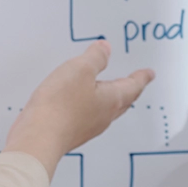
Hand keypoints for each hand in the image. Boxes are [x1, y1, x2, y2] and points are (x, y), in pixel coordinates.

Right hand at [4, 41, 154, 177]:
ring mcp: (87, 127)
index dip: (142, 77)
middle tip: (135, 83)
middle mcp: (103, 116)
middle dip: (130, 90)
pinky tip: (81, 104)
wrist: (38, 137)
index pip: (133, 86)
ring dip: (112, 99)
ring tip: (110, 91)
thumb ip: (95, 57)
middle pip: (123, 101)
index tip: (149, 74)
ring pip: (106, 111)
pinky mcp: (71, 132)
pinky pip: (88, 117)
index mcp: (111, 99)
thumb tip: (105, 49)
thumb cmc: (60, 105)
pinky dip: (91, 107)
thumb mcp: (80, 69)